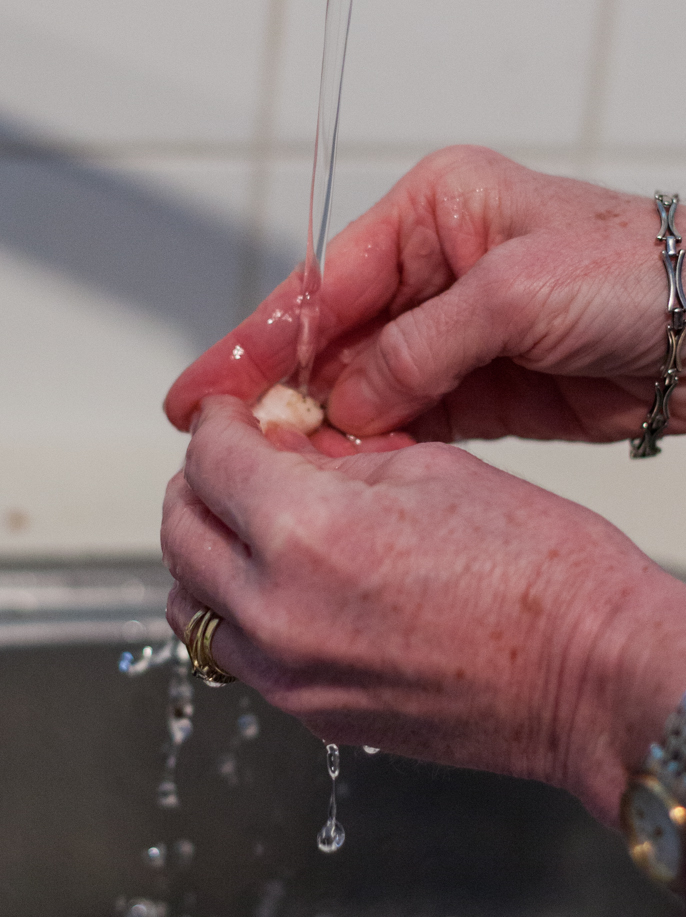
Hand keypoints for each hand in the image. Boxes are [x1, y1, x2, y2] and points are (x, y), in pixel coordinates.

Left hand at [162, 396, 685, 824]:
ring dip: (207, 558)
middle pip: (180, 534)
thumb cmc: (546, 577)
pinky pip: (240, 657)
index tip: (232, 418)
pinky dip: (243, 615)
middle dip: (200, 485)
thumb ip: (339, 462)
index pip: (210, 460)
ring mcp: (291, 677)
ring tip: (255, 532)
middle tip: (235, 466)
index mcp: (307, 533)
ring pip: (192, 607)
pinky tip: (289, 590)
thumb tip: (288, 455)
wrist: (595, 679)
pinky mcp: (315, 716)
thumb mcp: (436, 472)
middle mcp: (280, 613)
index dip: (218, 424)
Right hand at [164, 147, 685, 445]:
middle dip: (284, 396)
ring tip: (280, 475)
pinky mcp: (479, 392)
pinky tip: (345, 479)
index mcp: (434, 216)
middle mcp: (436, 273)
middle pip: (333, 342)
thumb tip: (347, 403)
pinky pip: (408, 425)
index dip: (258, 342)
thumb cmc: (634, 276)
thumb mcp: (515, 296)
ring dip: (328, 433)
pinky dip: (377, 453)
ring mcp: (455, 337)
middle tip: (226, 446)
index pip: (323, 285)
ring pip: (366, 391)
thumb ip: (420, 351)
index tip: (205, 390)